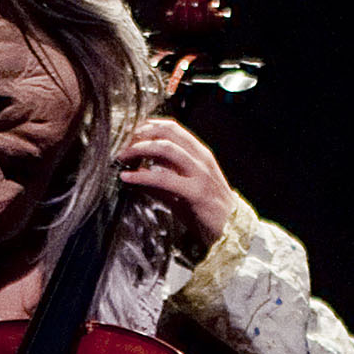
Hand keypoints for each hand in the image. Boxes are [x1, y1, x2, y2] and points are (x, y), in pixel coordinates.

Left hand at [115, 117, 235, 244]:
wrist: (231, 228)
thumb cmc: (205, 208)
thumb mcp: (180, 188)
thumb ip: (159, 180)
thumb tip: (134, 173)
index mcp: (199, 153)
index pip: (172, 127)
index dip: (148, 126)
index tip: (129, 134)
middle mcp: (200, 158)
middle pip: (168, 132)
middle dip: (141, 135)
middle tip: (123, 145)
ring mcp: (200, 174)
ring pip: (167, 149)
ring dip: (140, 149)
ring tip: (123, 156)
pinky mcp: (195, 192)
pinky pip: (164, 179)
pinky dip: (142, 176)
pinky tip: (127, 178)